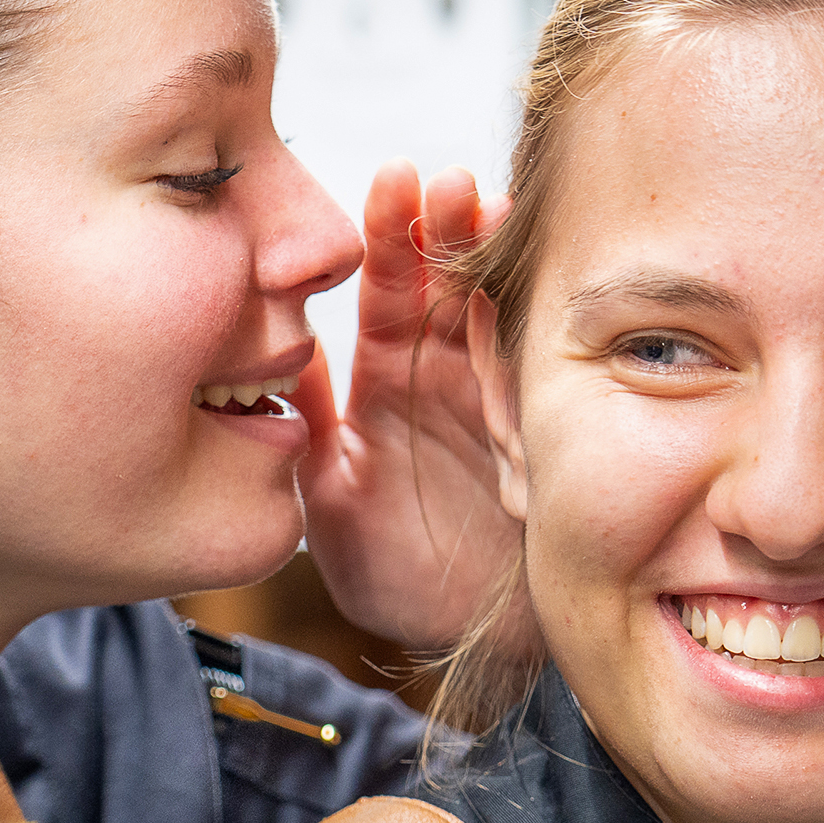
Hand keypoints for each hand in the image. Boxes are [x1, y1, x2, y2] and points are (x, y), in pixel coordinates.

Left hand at [297, 162, 522, 652]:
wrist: (472, 640)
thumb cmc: (396, 575)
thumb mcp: (330, 506)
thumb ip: (307, 434)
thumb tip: (275, 365)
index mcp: (390, 381)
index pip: (390, 293)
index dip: (390, 238)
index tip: (393, 181)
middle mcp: (451, 376)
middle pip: (452, 282)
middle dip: (452, 228)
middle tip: (450, 183)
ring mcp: (505, 398)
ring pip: (503, 313)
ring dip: (501, 262)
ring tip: (498, 209)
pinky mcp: (548, 432)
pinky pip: (543, 375)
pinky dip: (542, 332)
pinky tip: (543, 287)